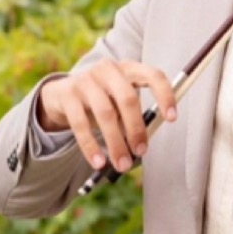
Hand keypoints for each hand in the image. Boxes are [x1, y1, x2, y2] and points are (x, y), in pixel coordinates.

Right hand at [35, 61, 176, 171]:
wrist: (60, 95)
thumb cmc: (101, 100)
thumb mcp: (119, 102)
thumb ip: (134, 117)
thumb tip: (143, 144)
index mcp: (128, 68)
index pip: (153, 75)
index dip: (165, 95)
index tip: (172, 118)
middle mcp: (108, 70)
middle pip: (128, 98)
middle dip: (137, 128)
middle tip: (141, 151)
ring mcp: (86, 80)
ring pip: (105, 113)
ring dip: (116, 143)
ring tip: (122, 164)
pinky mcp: (67, 95)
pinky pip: (80, 124)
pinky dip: (91, 146)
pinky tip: (99, 162)